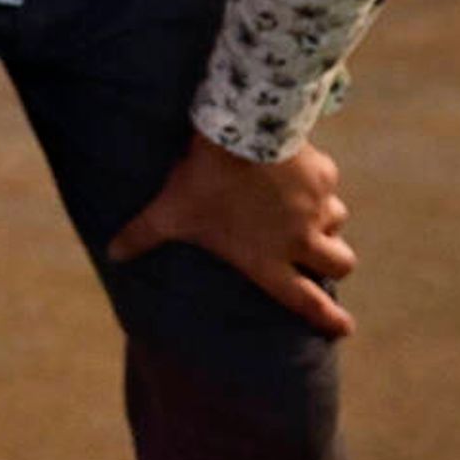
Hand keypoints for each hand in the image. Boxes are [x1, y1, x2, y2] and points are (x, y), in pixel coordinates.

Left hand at [104, 134, 356, 337]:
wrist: (239, 130)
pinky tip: (298, 170)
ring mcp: (317, 207)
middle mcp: (300, 239)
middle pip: (340, 264)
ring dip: (326, 221)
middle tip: (324, 258)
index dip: (328, 319)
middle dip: (335, 265)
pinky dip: (318, 182)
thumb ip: (143, 234)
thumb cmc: (202, 179)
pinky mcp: (324, 175)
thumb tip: (113, 252)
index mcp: (268, 261)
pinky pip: (329, 184)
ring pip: (338, 222)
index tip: (345, 329)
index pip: (306, 301)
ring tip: (305, 210)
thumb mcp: (170, 210)